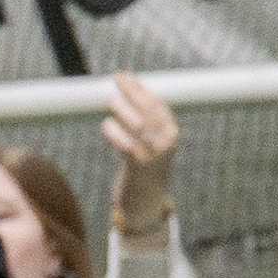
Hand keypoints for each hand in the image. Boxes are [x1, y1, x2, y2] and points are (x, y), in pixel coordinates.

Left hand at [99, 72, 181, 237]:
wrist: (145, 202)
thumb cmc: (143, 167)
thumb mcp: (149, 142)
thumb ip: (141, 123)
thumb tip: (122, 95)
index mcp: (171, 132)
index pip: (157, 104)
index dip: (141, 88)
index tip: (125, 75)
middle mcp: (166, 142)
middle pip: (150, 111)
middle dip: (134, 91)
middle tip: (117, 77)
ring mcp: (154, 155)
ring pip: (140, 126)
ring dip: (124, 110)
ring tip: (111, 100)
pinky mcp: (139, 168)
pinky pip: (127, 146)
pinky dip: (115, 133)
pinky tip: (106, 124)